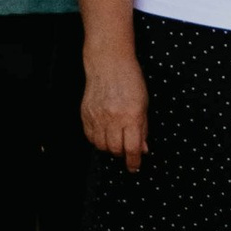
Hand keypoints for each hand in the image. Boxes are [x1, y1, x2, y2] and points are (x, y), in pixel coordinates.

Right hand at [81, 56, 148, 170]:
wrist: (109, 63)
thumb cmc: (130, 80)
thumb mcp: (144, 104)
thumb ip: (143, 128)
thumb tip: (142, 149)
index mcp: (132, 115)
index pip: (132, 148)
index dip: (134, 162)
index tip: (135, 167)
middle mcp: (113, 118)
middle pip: (115, 150)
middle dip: (122, 154)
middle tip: (127, 150)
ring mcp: (97, 116)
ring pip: (101, 146)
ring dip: (110, 148)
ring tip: (116, 140)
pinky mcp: (86, 114)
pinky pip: (90, 137)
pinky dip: (97, 140)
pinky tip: (104, 134)